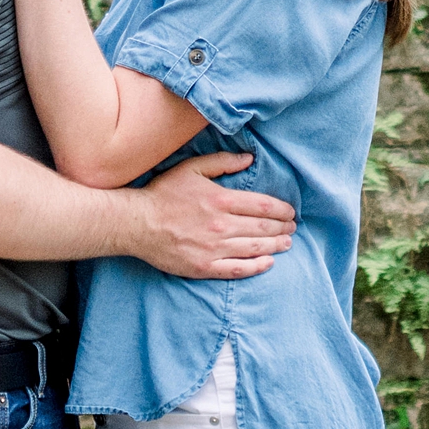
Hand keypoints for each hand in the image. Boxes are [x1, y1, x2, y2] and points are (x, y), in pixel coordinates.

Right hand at [136, 152, 295, 280]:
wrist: (136, 223)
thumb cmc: (162, 194)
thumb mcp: (191, 169)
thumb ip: (222, 162)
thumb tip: (249, 159)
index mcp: (221, 199)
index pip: (263, 205)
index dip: (282, 210)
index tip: (290, 212)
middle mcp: (222, 225)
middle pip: (263, 227)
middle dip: (283, 227)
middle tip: (292, 228)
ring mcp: (214, 248)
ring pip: (255, 248)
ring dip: (276, 245)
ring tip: (287, 243)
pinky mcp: (205, 267)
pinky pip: (238, 269)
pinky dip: (257, 266)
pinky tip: (268, 262)